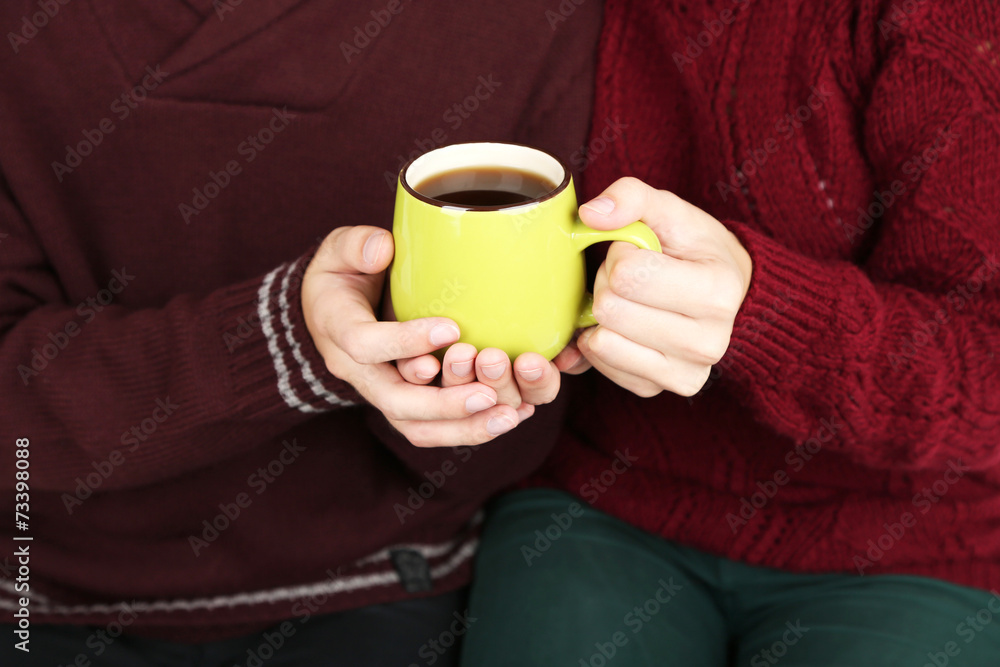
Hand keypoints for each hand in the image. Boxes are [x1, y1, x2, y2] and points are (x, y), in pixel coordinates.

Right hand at [301, 226, 531, 446]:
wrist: (328, 312)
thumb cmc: (341, 275)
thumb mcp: (338, 251)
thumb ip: (357, 246)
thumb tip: (382, 248)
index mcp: (338, 329)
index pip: (367, 345)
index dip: (405, 342)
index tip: (451, 329)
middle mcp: (358, 371)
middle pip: (397, 402)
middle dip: (444, 404)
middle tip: (488, 395)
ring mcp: (381, 391)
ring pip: (417, 427)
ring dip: (464, 427)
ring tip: (509, 416)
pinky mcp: (404, 402)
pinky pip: (432, 428)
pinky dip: (470, 428)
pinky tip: (511, 416)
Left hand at [564, 177, 752, 396]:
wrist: (727, 295)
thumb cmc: (696, 250)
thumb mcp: (671, 211)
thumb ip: (632, 197)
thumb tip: (590, 215)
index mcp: (716, 292)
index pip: (628, 273)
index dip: (621, 253)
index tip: (640, 251)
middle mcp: (707, 342)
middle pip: (610, 309)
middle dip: (607, 283)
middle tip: (629, 276)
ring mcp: (684, 373)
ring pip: (601, 341)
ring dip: (602, 314)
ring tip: (628, 300)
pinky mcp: (658, 389)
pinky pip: (600, 364)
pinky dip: (600, 340)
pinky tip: (621, 325)